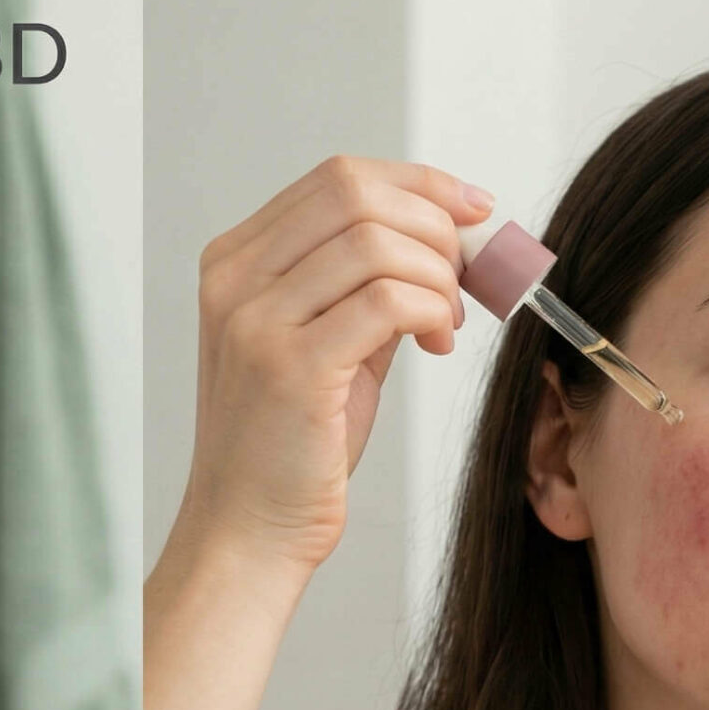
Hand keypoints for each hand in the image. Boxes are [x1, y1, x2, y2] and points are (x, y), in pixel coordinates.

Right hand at [182, 156, 490, 569]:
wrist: (248, 531)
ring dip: (437, 277)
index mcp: (234, 261)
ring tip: (446, 323)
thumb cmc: (292, 445)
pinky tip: (434, 342)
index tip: (473, 209)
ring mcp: (255, 321)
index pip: (337, 178)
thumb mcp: (325, 341)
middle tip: (463, 277)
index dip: (419, 184)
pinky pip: (386, 301)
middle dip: (433, 226)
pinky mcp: (290, 367)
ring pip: (377, 243)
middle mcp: (235, 281)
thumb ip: (367, 283)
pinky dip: (430, 311)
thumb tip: (449, 234)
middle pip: (356, 194)